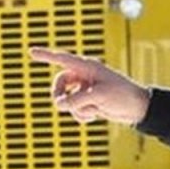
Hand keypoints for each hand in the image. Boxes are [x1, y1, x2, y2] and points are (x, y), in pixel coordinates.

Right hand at [29, 47, 151, 124]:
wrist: (138, 109)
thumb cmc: (123, 95)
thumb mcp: (98, 97)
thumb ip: (76, 100)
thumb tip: (59, 105)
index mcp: (88, 67)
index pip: (62, 59)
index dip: (46, 55)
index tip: (31, 51)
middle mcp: (84, 76)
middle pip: (60, 84)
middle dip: (61, 96)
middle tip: (64, 105)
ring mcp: (86, 90)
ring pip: (67, 100)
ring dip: (76, 108)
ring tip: (92, 111)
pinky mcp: (89, 102)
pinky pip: (75, 109)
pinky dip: (81, 115)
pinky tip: (94, 117)